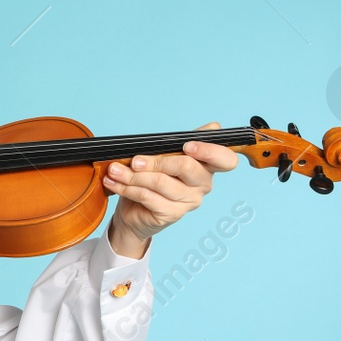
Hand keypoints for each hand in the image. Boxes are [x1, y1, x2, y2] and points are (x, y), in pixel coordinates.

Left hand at [102, 121, 239, 256]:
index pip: (226, 160)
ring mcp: (189, 201)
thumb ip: (183, 141)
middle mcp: (203, 184)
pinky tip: (114, 183)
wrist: (134, 211)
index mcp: (207, 166)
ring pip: (160, 182)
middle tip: (134, 160)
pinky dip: (127, 188)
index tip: (188, 146)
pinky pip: (148, 196)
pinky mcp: (172, 214)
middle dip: (155, 161)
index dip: (209, 151)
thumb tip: (213, 126)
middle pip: (186, 166)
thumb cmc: (152, 178)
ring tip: (114, 170)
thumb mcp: (166, 155)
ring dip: (132, 175)